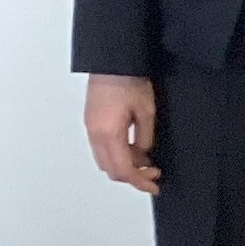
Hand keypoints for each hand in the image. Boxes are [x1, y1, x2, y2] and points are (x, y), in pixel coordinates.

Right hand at [84, 75, 160, 194]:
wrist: (112, 59)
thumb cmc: (127, 79)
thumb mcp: (146, 111)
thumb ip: (145, 138)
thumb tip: (144, 154)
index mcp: (108, 134)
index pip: (124, 170)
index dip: (140, 182)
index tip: (154, 185)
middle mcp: (95, 133)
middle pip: (112, 170)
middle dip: (133, 176)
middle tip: (152, 173)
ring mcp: (90, 127)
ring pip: (105, 160)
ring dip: (124, 165)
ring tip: (144, 159)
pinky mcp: (91, 120)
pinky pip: (102, 147)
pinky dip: (117, 154)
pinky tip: (132, 147)